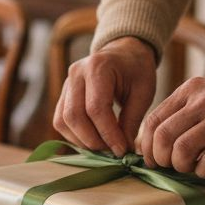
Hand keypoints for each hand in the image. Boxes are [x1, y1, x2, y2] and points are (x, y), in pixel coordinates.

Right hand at [53, 36, 157, 155]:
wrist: (123, 53)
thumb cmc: (136, 71)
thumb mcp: (143, 92)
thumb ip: (131, 120)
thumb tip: (122, 150)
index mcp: (98, 67)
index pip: (96, 108)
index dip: (107, 133)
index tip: (121, 150)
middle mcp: (76, 73)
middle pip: (74, 116)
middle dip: (93, 140)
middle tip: (112, 151)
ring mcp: (66, 83)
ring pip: (63, 121)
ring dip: (82, 141)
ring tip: (104, 147)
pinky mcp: (62, 94)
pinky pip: (60, 120)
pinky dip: (74, 136)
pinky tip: (93, 140)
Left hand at [139, 64, 204, 176]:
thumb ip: (185, 110)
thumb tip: (157, 141)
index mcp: (191, 90)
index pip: (153, 120)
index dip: (146, 145)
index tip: (152, 159)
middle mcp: (203, 101)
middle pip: (163, 137)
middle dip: (161, 159)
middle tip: (171, 166)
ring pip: (182, 150)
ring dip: (181, 167)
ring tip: (191, 168)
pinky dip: (204, 172)